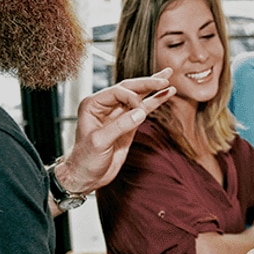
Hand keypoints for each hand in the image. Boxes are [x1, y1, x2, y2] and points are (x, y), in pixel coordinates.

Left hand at [56, 69, 175, 193]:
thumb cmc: (84, 159)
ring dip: (154, 88)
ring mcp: (118, 114)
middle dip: (148, 83)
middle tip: (166, 78)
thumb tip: (141, 112)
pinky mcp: (128, 124)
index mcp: (93, 105)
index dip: (132, 97)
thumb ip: (120, 126)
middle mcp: (105, 106)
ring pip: (138, 97)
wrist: (86, 177)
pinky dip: (155, 102)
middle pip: (130, 89)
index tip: (140, 111)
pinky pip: (144, 110)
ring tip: (168, 77)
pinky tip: (167, 94)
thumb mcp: (99, 142)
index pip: (117, 91)